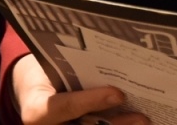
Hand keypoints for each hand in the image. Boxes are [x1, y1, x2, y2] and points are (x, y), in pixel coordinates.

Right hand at [11, 54, 146, 124]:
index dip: (92, 101)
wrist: (33, 92)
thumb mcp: (50, 70)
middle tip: (141, 117)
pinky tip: (134, 122)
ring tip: (143, 121)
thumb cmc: (45, 74)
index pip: (66, 106)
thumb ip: (72, 71)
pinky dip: (115, 124)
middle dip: (115, 123)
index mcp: (36, 110)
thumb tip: (110, 59)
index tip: (118, 94)